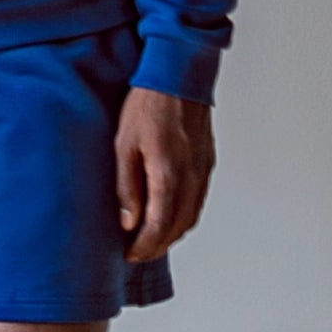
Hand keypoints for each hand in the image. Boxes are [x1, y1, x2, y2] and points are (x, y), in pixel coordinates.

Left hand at [115, 88, 214, 260]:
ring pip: (191, 218)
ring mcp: (203, 171)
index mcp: (169, 175)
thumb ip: (128, 188)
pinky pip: (198, 201)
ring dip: (171, 235)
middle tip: (136, 253)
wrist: (179, 75)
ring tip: (149, 240)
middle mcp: (191, 178)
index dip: (144, 247)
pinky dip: (184, 218)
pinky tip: (169, 217)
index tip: (129, 256)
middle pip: (177, 228)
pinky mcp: (207, 163)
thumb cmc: (147, 105)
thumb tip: (129, 223)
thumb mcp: (124, 145)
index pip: (159, 227)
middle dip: (156, 247)